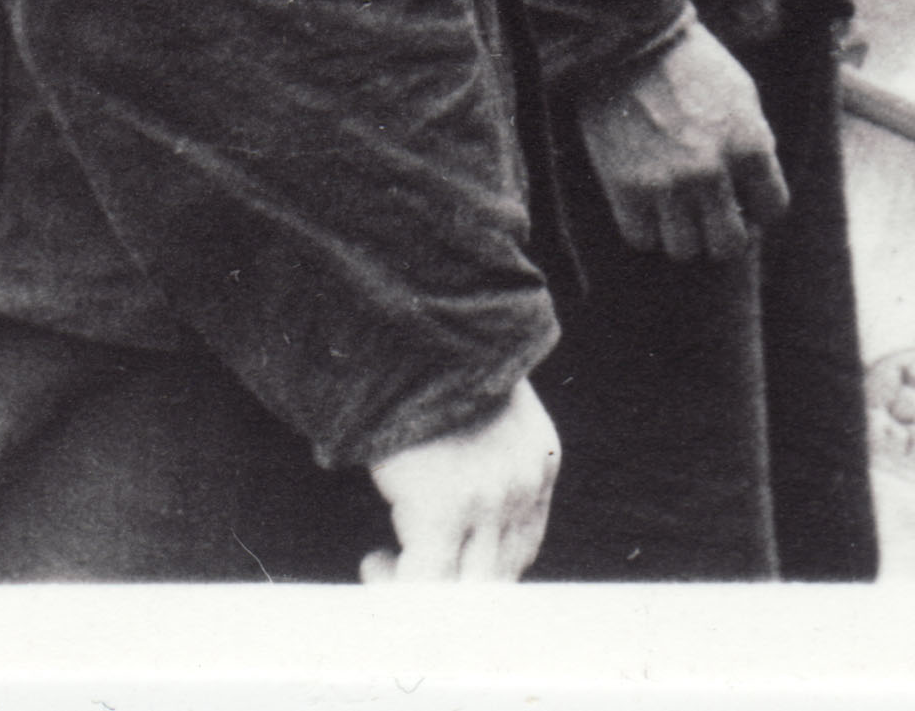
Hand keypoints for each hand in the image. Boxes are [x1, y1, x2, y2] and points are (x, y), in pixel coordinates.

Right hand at [359, 379, 559, 582]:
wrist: (414, 325)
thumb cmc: (431, 362)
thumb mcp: (482, 407)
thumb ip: (486, 457)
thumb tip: (453, 495)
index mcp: (539, 461)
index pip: (522, 548)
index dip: (479, 567)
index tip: (441, 561)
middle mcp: (524, 487)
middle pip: (501, 576)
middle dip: (453, 588)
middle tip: (406, 571)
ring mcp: (489, 502)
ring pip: (465, 589)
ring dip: (423, 590)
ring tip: (385, 566)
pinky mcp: (443, 509)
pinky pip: (423, 583)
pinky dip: (395, 584)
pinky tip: (374, 562)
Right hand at [580, 24, 788, 260]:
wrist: (631, 40)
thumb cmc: (691, 63)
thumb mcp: (743, 94)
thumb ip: (754, 143)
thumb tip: (755, 188)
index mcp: (749, 145)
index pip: (772, 210)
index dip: (758, 208)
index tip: (743, 200)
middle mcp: (712, 172)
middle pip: (728, 245)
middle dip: (722, 234)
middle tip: (710, 216)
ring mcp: (667, 184)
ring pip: (684, 250)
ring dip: (682, 234)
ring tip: (674, 210)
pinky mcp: (625, 187)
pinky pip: (641, 239)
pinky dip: (645, 228)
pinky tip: (645, 204)